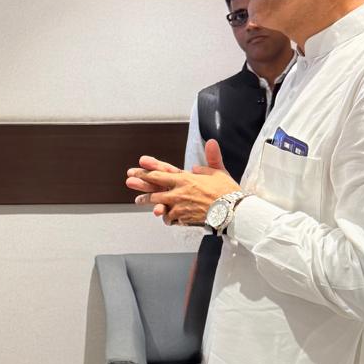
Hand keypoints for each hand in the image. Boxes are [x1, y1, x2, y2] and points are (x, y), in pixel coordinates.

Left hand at [125, 140, 239, 225]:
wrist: (233, 212)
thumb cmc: (228, 192)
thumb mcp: (220, 171)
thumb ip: (213, 158)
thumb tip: (210, 144)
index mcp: (186, 179)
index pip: (162, 172)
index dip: (149, 169)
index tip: (138, 164)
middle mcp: (179, 192)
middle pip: (155, 188)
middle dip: (141, 184)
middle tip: (130, 181)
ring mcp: (179, 206)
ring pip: (158, 204)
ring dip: (148, 202)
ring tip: (138, 200)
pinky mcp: (183, 219)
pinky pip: (170, 218)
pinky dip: (167, 217)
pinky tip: (163, 216)